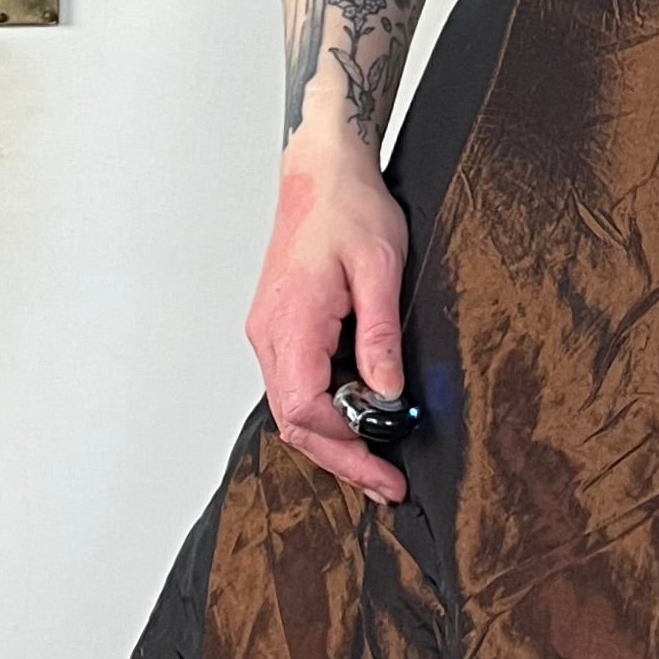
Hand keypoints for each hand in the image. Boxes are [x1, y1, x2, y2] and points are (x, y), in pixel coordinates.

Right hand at [245, 147, 409, 501]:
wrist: (323, 171)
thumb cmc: (350, 209)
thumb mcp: (381, 269)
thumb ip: (380, 335)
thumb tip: (387, 393)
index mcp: (291, 321)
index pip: (305, 410)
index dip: (346, 449)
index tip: (385, 472)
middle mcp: (271, 334)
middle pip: (294, 422)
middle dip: (342, 461)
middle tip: (388, 487)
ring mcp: (272, 333)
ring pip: (293, 409)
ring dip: (334, 443)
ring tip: (379, 469)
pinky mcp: (282, 329)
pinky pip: (297, 387)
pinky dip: (327, 415)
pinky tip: (359, 427)